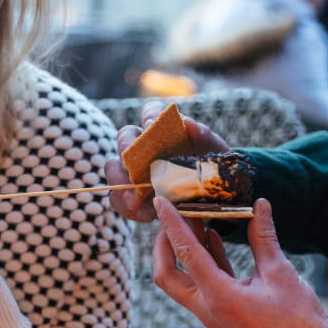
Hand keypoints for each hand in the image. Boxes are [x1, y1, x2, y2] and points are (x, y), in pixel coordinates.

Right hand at [105, 101, 230, 221]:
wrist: (212, 199)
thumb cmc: (210, 168)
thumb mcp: (213, 152)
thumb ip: (202, 136)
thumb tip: (188, 124)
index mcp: (164, 130)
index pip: (151, 112)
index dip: (149, 116)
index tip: (152, 125)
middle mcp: (144, 146)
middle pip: (124, 138)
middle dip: (126, 149)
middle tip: (133, 166)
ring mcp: (134, 171)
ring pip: (114, 169)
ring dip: (121, 184)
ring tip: (135, 201)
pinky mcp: (131, 194)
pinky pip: (119, 199)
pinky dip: (129, 208)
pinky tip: (147, 215)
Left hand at [151, 196, 327, 327]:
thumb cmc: (298, 320)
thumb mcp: (280, 273)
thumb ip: (264, 238)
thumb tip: (260, 205)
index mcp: (219, 297)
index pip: (185, 253)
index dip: (171, 224)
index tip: (160, 202)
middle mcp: (208, 309)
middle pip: (167, 275)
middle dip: (163, 245)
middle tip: (171, 216)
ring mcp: (213, 316)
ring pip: (183, 281)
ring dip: (184, 252)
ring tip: (194, 219)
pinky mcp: (222, 318)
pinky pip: (203, 287)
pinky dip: (203, 263)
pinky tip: (213, 239)